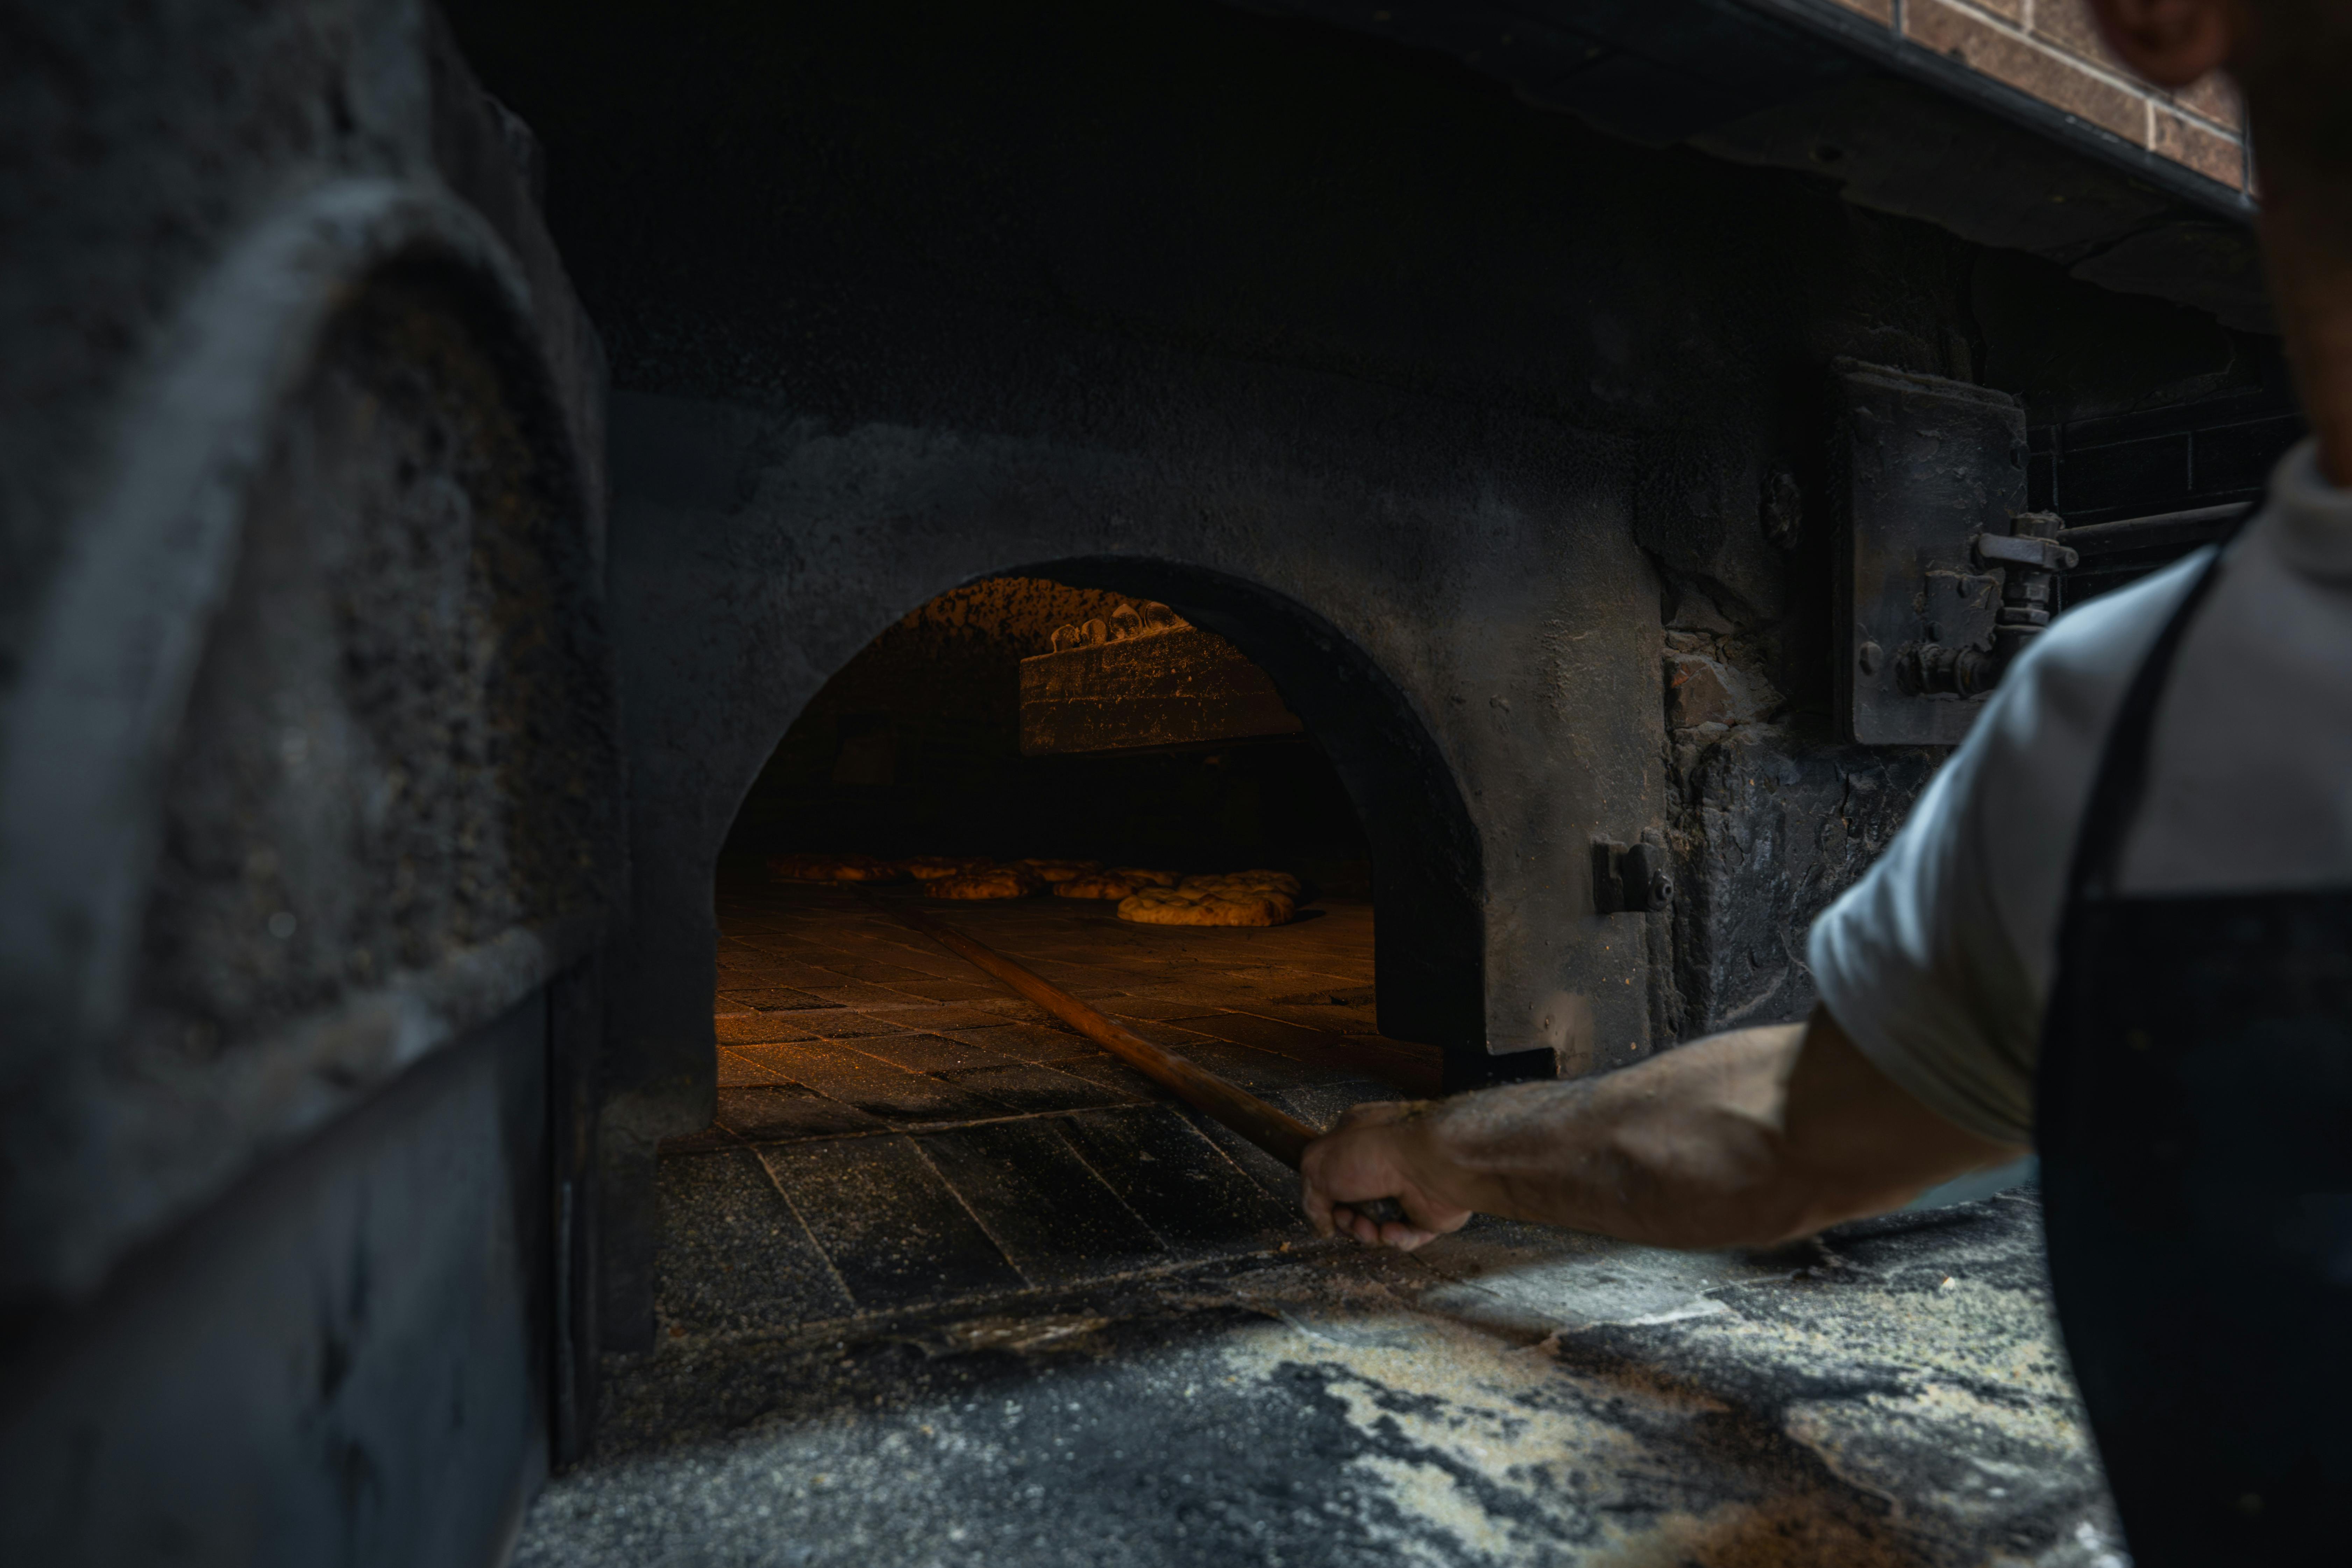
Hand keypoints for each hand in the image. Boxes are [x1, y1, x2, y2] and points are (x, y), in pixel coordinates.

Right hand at [1299, 1100, 1472, 1249]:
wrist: (1429, 1163)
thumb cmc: (1375, 1152)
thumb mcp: (1318, 1165)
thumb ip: (1311, 1195)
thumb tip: (1322, 1224)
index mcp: (1357, 1143)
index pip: (1335, 1177)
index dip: (1327, 1198)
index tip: (1325, 1209)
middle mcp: (1383, 1165)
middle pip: (1354, 1207)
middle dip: (1347, 1221)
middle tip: (1349, 1220)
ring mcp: (1407, 1189)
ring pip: (1378, 1226)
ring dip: (1367, 1233)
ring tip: (1369, 1228)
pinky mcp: (1427, 1213)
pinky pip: (1406, 1237)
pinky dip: (1396, 1239)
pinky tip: (1393, 1230)